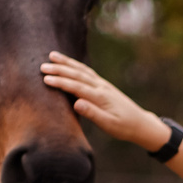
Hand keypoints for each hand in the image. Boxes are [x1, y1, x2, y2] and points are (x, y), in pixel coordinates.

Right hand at [42, 52, 167, 151]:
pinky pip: (87, 72)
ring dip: (66, 63)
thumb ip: (93, 114)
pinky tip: (68, 63)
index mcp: (100, 97)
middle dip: (59, 69)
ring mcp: (102, 84)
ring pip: (82, 70)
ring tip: (52, 56)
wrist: (140, 123)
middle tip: (42, 66)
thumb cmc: (123, 127)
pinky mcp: (103, 85)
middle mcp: (101, 87)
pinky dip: (76, 66)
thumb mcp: (109, 125)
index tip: (45, 79)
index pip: (77, 87)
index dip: (61, 82)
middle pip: (77, 75)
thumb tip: (77, 104)